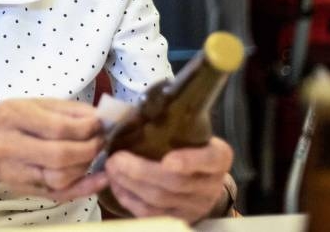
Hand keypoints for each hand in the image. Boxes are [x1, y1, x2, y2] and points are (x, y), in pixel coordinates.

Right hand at [0, 99, 108, 201]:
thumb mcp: (34, 104)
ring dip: (86, 167)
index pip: (58, 128)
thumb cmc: (11, 120)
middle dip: (89, 149)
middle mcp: (11, 146)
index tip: (101, 124)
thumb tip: (102, 117)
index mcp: (14, 117)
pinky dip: (83, 188)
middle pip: (60, 156)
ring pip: (60, 178)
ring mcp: (16, 173)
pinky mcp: (24, 190)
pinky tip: (99, 179)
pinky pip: (59, 194)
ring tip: (95, 154)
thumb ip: (68, 110)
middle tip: (102, 141)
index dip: (86, 128)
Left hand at [104, 136, 233, 222]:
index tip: (168, 160)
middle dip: (141, 171)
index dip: (189, 161)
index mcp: (218, 157)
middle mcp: (211, 184)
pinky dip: (130, 199)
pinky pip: (151, 214)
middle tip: (116, 159)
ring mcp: (196, 205)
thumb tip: (134, 110)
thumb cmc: (188, 146)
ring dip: (130, 185)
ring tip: (111, 169)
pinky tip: (116, 185)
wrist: (201, 178)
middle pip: (175, 182)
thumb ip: (172, 123)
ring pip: (160, 199)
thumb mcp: (189, 131)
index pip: (210, 159)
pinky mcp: (179, 219)